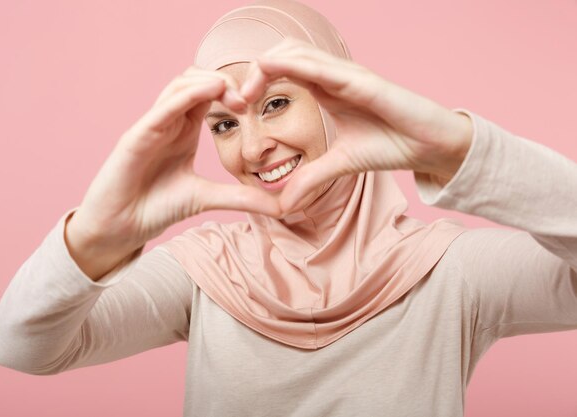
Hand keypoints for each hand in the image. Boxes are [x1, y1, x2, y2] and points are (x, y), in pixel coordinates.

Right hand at [70, 66, 281, 252]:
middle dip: (224, 82)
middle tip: (247, 100)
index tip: (256, 105)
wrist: (120, 228)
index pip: (209, 94)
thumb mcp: (207, 198)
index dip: (234, 91)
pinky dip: (185, 96)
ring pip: (179, 86)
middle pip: (195, 80)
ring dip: (208, 83)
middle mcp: (168, 121)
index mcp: (184, 129)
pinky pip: (161, 108)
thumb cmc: (156, 207)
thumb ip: (241, 198)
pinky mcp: (136, 137)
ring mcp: (151, 126)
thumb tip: (282, 206)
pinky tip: (209, 92)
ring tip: (234, 96)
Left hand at [239, 38, 472, 212]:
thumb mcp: (340, 165)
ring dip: (266, 65)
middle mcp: (333, 76)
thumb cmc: (391, 145)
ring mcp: (348, 74)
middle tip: (235, 99)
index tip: (236, 106)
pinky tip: (270, 71)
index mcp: (325, 89)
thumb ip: (311, 178)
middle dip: (254, 70)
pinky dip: (293, 64)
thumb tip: (282, 203)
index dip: (256, 81)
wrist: (429, 147)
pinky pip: (323, 66)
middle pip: (283, 54)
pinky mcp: (363, 81)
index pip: (282, 71)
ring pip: (298, 52)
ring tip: (245, 91)